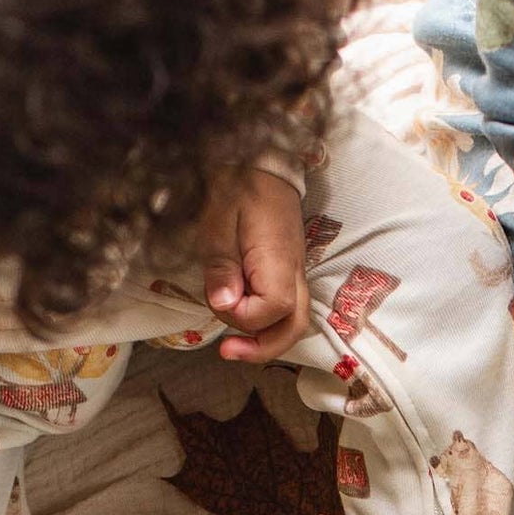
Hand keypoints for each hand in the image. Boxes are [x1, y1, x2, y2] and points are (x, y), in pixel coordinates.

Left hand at [195, 167, 308, 362]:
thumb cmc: (236, 188)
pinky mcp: (288, 273)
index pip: (271, 311)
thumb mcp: (217, 224)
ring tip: (234, 343)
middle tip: (228, 351)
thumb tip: (225, 305)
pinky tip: (243, 318)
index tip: (219, 298)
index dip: (242, 317)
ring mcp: (295, 274)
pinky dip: (267, 324)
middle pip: (293, 329)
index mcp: (279, 261)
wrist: (261, 163)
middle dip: (261, 348)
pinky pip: (287, 310)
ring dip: (265, 340)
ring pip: (294, 324)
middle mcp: (295, 273)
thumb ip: (221, 267)